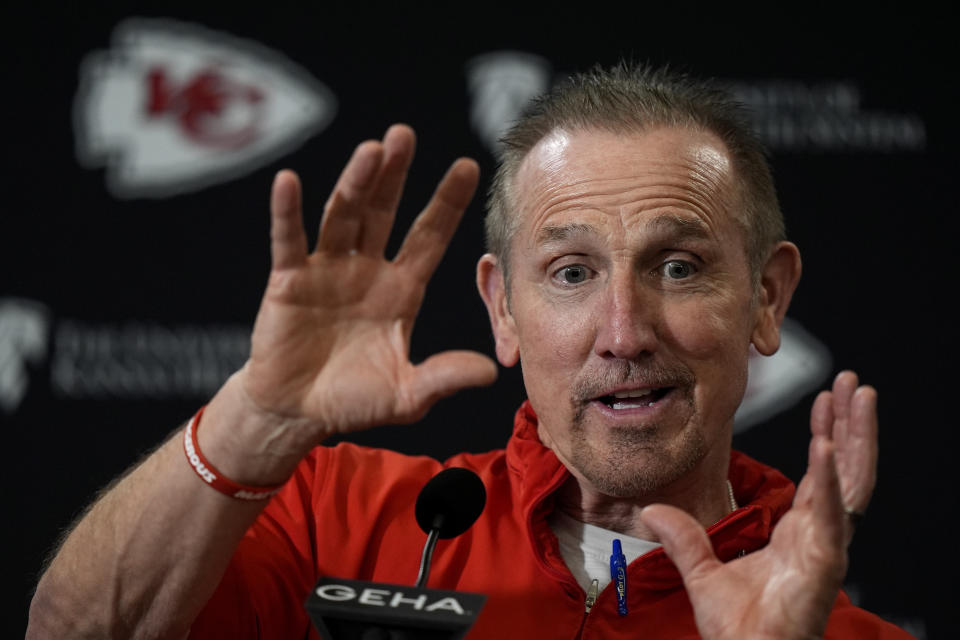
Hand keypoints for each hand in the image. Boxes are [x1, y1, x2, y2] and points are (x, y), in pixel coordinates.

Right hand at [241, 124, 497, 440]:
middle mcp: (366, 271)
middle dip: (395, 176)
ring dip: (354, 184)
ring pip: (342, 217)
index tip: (469, 166)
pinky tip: (289, 182)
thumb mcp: (407, 395)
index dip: (447, 203)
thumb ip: (443, 377)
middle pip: (383, 212)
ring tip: (370, 150)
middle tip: (405, 136)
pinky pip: (289, 241)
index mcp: (401, 290)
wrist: (296, 413)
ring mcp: (326, 271)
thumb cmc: (354, 402)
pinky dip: (288, 213)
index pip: (429, 237)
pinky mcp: (289, 281)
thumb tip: (490, 372)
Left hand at [641, 371, 877, 639]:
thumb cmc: (738, 630)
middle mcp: (820, 536)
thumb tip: (654, 511)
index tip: (824, 400)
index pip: (820, 475)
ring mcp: (826, 548)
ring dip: (856, 437)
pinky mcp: (823, 564)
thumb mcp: (702, 574)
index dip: (827, 437)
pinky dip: (828, 479)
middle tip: (854, 384)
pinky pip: (828, 514)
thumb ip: (683, 539)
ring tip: (860, 396)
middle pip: (846, 471)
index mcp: (799, 534)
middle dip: (853, 425)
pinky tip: (826, 445)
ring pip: (851, 483)